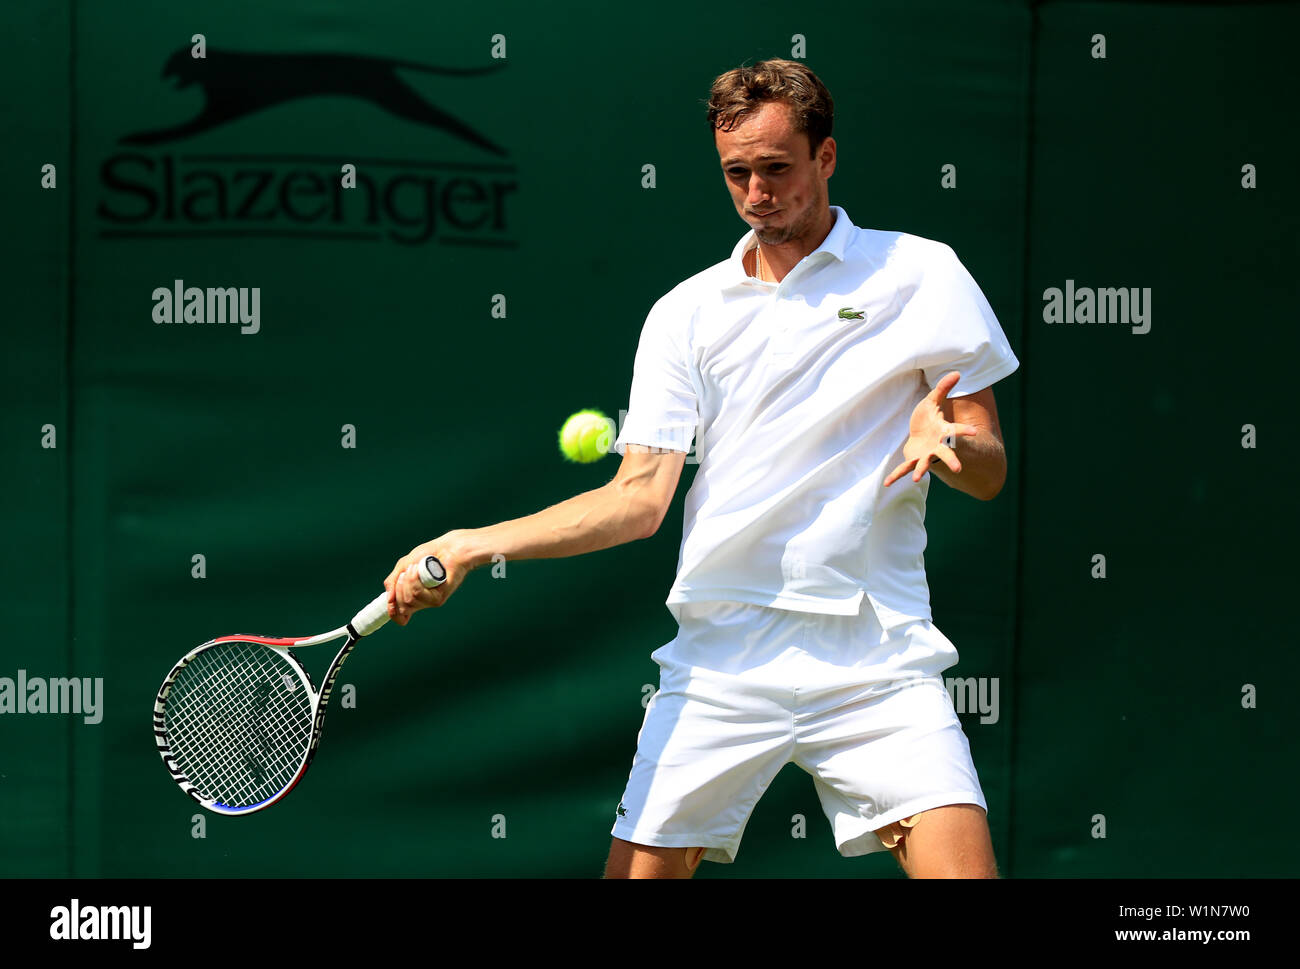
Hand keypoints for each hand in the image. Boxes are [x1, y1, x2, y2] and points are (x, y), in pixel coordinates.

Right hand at [383, 530, 472, 625]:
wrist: (447, 548)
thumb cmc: (427, 555)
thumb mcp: (402, 567)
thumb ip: (392, 582)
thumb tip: (388, 600)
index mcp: (411, 596)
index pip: (400, 616)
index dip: (393, 613)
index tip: (390, 602)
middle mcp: (421, 602)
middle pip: (401, 607)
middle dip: (398, 588)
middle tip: (405, 573)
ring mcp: (430, 601)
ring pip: (409, 599)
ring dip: (407, 581)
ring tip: (415, 568)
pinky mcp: (439, 598)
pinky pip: (418, 594)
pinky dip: (415, 580)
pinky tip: (420, 570)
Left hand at [883, 371, 979, 486]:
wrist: (919, 435)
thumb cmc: (928, 418)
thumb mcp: (932, 401)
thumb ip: (943, 388)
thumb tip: (957, 371)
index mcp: (943, 431)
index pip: (955, 430)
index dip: (964, 431)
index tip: (974, 432)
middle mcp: (937, 446)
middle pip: (946, 454)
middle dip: (951, 461)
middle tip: (958, 469)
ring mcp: (925, 455)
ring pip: (925, 464)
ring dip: (922, 471)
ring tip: (918, 479)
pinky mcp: (912, 460)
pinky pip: (903, 469)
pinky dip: (895, 476)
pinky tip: (886, 484)